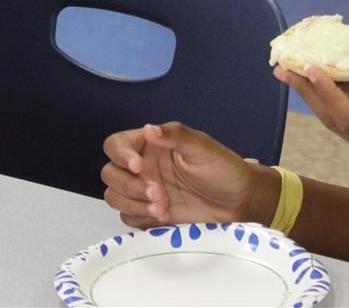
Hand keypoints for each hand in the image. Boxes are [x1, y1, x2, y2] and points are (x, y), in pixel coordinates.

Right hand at [101, 122, 262, 228]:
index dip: (120, 155)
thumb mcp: (202, 147)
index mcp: (150, 145)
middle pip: (110, 173)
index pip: (116, 144)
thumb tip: (148, 129)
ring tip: (162, 209)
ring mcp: (143, 192)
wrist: (238, 202)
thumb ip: (175, 136)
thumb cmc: (223, 168)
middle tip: (158, 193)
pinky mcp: (148, 215)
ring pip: (114, 197)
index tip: (138, 166)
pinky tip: (164, 217)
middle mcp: (142, 167)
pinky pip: (128, 218)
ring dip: (133, 204)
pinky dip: (140, 218)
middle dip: (129, 185)